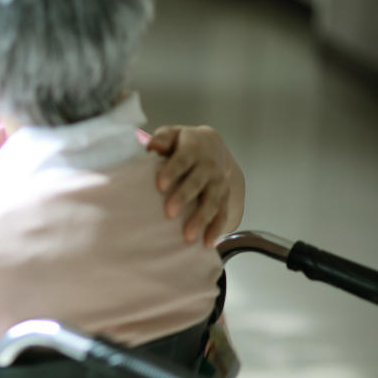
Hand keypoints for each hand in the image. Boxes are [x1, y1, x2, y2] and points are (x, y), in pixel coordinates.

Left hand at [147, 125, 243, 245]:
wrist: (213, 146)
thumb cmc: (182, 143)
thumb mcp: (172, 134)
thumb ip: (162, 139)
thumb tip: (152, 146)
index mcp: (193, 148)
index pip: (182, 159)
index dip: (172, 171)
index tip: (160, 185)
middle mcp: (209, 166)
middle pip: (197, 182)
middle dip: (184, 197)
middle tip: (169, 213)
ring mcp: (218, 182)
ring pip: (212, 201)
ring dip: (201, 219)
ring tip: (188, 236)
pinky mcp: (224, 197)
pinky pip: (222, 214)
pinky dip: (216, 229)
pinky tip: (208, 243)